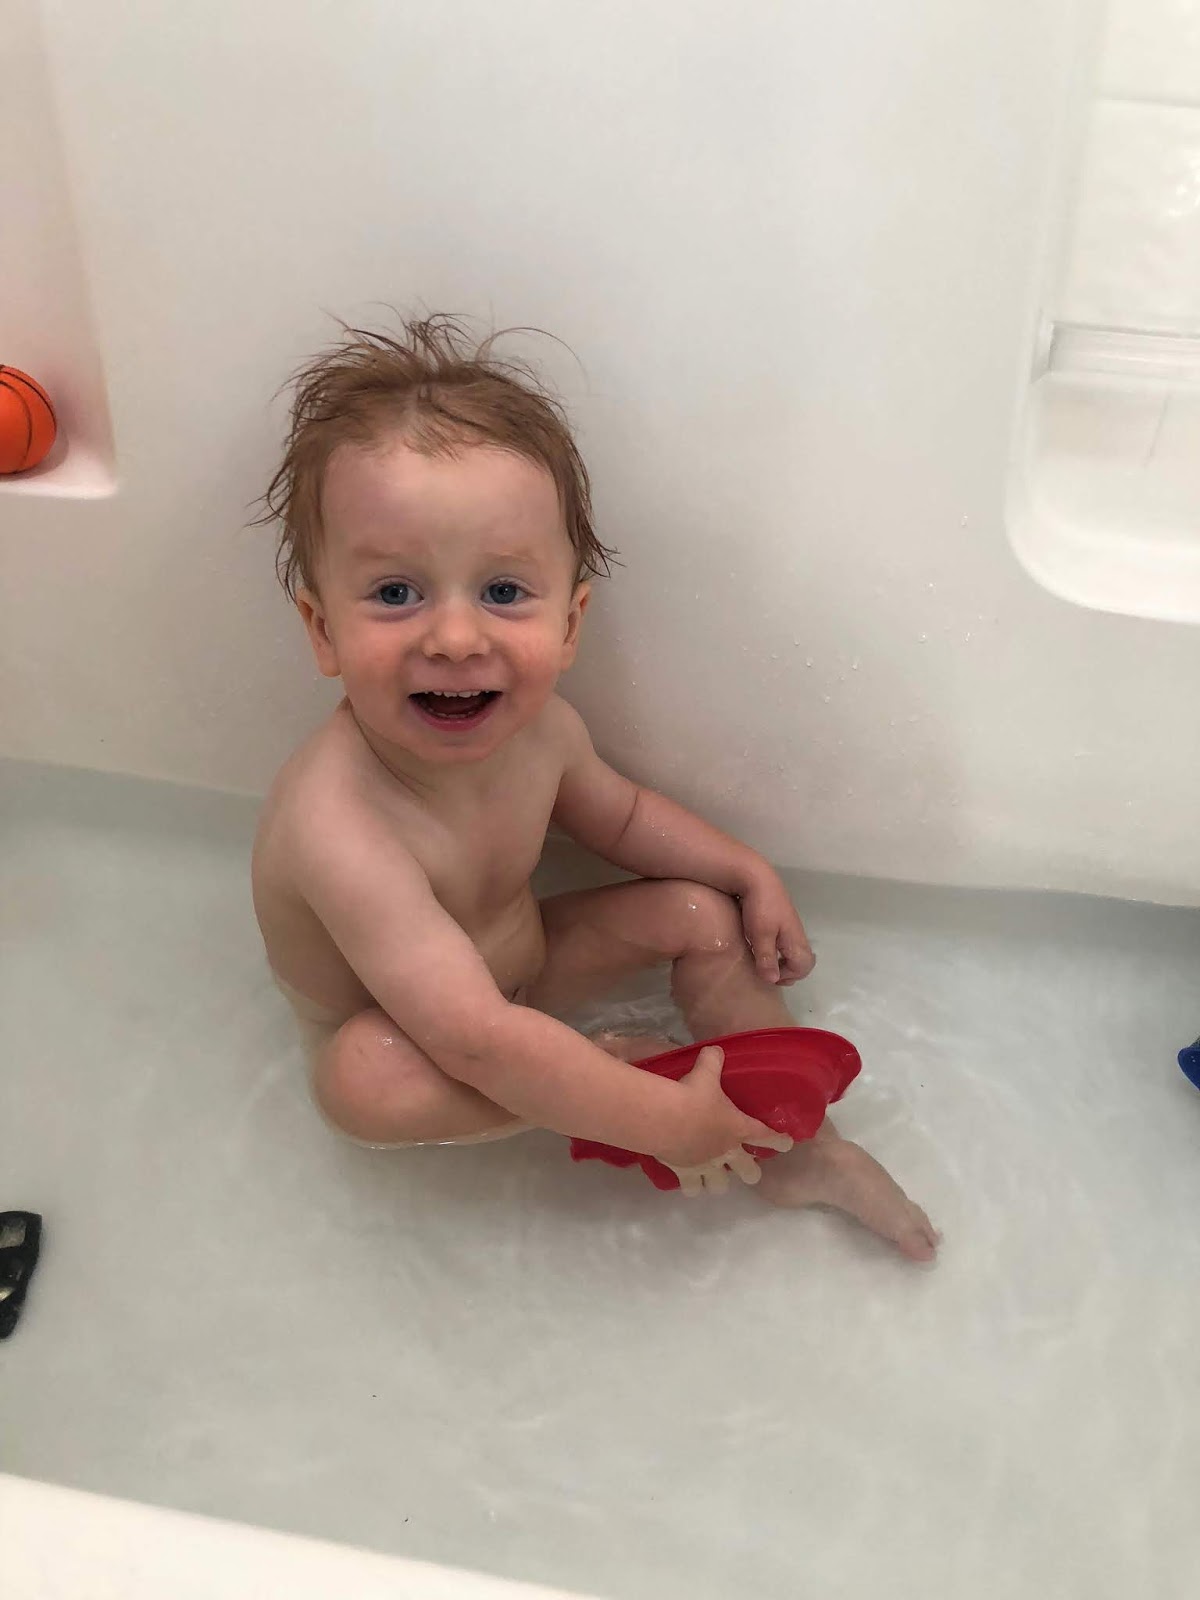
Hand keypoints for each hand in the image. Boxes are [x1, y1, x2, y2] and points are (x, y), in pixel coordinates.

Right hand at [651, 1045, 792, 1195]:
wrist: (666, 1118)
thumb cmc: (692, 1095)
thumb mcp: (705, 1072)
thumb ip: (713, 1061)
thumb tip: (715, 1049)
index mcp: (738, 1128)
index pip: (767, 1136)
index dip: (780, 1141)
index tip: (788, 1144)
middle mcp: (727, 1151)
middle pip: (749, 1173)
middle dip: (750, 1172)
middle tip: (745, 1167)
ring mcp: (707, 1165)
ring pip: (720, 1185)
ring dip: (718, 1181)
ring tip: (713, 1176)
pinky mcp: (686, 1173)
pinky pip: (692, 1189)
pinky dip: (692, 1186)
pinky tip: (690, 1183)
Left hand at [737, 869, 814, 985]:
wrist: (755, 877)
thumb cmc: (760, 907)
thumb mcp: (760, 935)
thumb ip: (767, 958)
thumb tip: (772, 980)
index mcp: (795, 939)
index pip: (804, 966)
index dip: (789, 975)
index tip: (769, 975)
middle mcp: (795, 934)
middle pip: (802, 960)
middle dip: (788, 970)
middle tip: (768, 972)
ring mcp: (788, 926)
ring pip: (792, 951)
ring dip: (781, 960)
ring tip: (762, 962)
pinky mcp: (779, 920)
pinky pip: (784, 942)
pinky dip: (776, 950)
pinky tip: (759, 947)